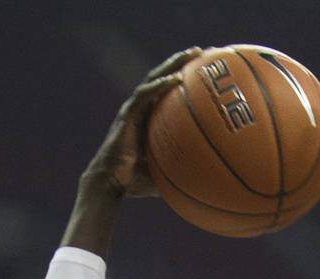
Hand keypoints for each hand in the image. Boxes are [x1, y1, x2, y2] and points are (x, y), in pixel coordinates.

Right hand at [82, 48, 200, 197]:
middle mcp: (143, 109)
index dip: (187, 79)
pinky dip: (160, 85)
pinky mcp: (127, 115)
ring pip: (155, 78)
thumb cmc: (135, 182)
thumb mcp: (166, 176)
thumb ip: (183, 174)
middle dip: (183, 62)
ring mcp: (134, 109)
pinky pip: (145, 95)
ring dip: (174, 64)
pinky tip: (177, 79)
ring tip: (193, 54)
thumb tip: (209, 185)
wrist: (111, 183)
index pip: (170, 93)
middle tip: (206, 52)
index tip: (207, 72)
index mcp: (151, 119)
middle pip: (165, 78)